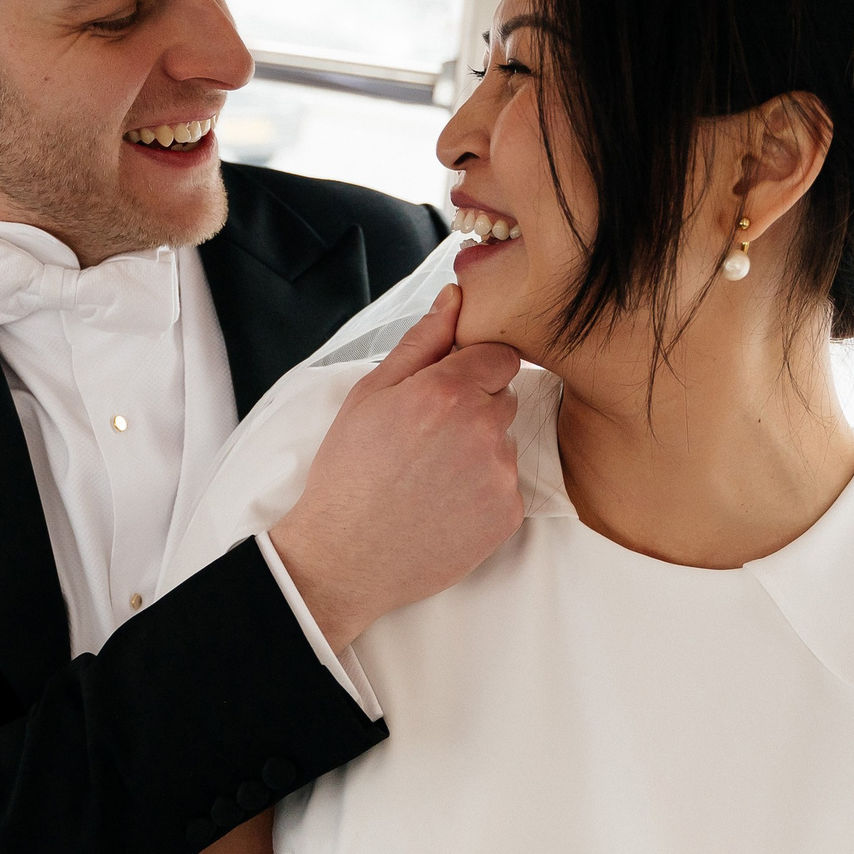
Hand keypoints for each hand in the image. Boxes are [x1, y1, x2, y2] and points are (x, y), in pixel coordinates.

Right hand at [269, 285, 523, 650]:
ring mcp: (501, 474)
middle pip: (504, 397)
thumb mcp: (369, 395)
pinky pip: (507, 486)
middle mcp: (484, 428)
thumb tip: (456, 296)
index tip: (443, 393)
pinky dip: (483, 492)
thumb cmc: (349, 473)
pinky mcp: (508, 514)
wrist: (345, 557)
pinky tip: (443, 504)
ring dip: (480, 451)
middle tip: (427, 439)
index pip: (499, 355)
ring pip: (505, 442)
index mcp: (448, 390)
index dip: (472, 370)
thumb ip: (421, 342)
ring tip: (430, 476)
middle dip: (475, 408)